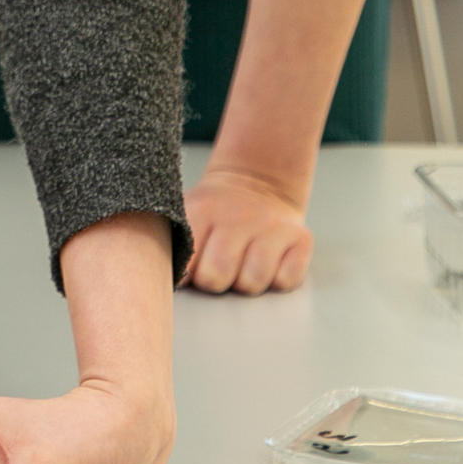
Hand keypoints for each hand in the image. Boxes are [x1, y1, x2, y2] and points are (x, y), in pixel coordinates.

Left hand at [182, 165, 311, 293]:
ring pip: (251, 283)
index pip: (185, 264)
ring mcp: (272, 227)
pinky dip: (277, 279)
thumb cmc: (214, 212)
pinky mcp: (300, 239)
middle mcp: (238, 217)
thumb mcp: (186, 213)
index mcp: (202, 211)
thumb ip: (172, 242)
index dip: (184, 276)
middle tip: (215, 268)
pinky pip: (285, 280)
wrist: (257, 181)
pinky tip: (270, 262)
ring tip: (242, 265)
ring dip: (245, 282)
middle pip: (216, 277)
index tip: (187, 272)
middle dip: (213, 282)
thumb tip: (161, 282)